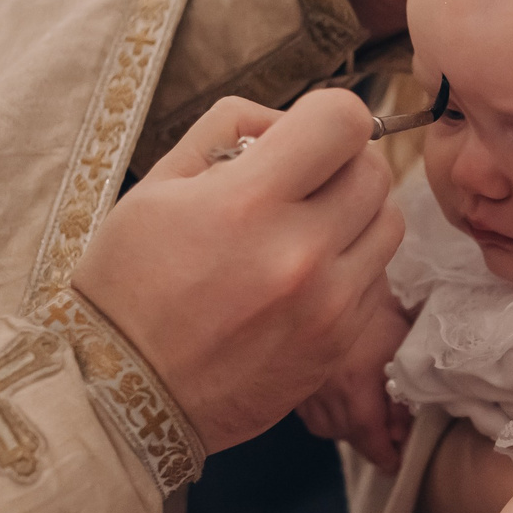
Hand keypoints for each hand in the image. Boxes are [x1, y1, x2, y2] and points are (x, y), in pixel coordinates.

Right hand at [73, 89, 403, 452]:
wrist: (124, 395)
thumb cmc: (129, 285)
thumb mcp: (158, 185)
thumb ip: (228, 131)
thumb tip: (287, 122)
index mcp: (248, 203)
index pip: (343, 120)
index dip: (325, 117)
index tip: (303, 135)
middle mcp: (301, 253)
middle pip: (373, 170)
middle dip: (340, 163)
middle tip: (299, 183)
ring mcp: (328, 305)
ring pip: (388, 224)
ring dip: (355, 213)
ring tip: (305, 229)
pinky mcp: (338, 346)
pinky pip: (376, 281)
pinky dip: (351, 267)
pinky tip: (303, 279)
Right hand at [296, 284, 414, 472]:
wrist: (333, 280)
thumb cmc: (375, 308)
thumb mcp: (400, 346)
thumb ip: (403, 392)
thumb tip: (402, 427)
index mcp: (354, 385)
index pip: (368, 434)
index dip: (383, 453)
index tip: (395, 464)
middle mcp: (325, 393)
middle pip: (347, 435)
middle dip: (369, 442)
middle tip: (390, 441)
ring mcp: (304, 388)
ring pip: (326, 428)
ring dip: (348, 431)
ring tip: (367, 422)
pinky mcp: (292, 380)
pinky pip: (310, 413)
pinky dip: (327, 417)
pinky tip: (341, 406)